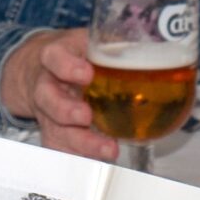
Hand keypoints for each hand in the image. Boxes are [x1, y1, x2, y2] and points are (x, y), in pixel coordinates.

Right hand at [0, 30, 117, 161]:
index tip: (86, 74)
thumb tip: (159, 41)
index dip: (67, 67)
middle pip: (48, 99)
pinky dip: (79, 157)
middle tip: (86, 117)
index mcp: (55, 55)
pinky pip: (60, 147)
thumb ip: (114, 40)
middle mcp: (46, 84)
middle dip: (66, 111)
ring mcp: (47, 111)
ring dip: (79, 142)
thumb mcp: (88, 37)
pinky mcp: (52, 131)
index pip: (54, 57)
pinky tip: (99, 162)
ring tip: (108, 149)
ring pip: (54, 129)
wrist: (40, 71)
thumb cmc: (73, 53)